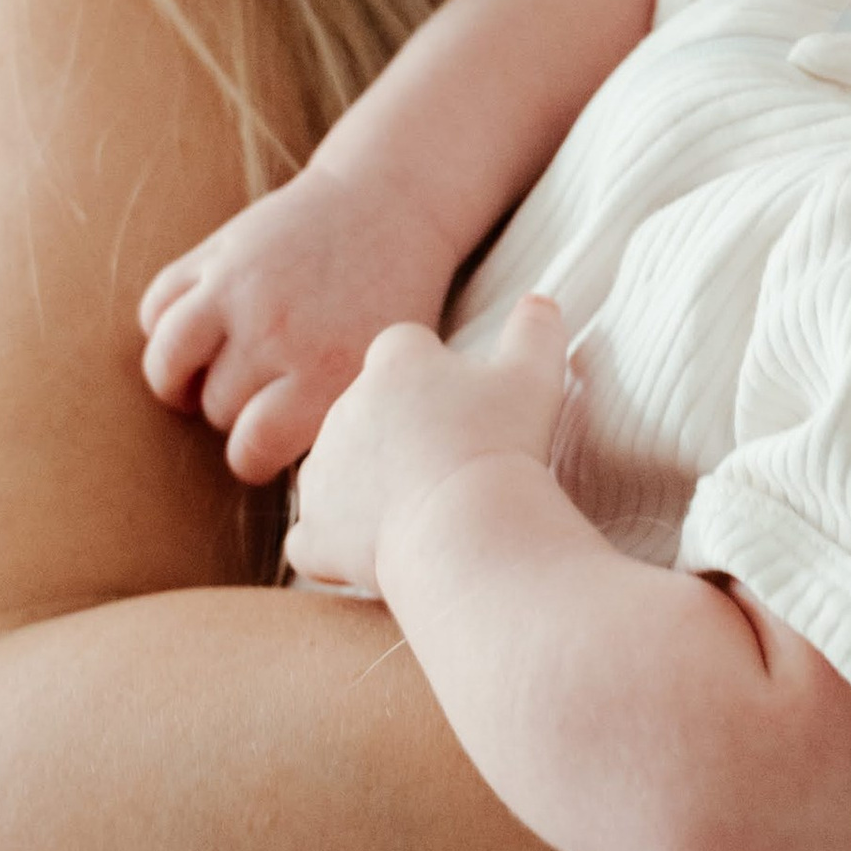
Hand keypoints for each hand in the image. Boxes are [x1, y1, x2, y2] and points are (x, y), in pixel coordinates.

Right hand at [138, 166, 461, 484]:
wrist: (391, 201)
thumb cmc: (393, 296)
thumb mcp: (381, 365)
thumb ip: (335, 414)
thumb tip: (295, 478)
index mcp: (328, 371)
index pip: (251, 449)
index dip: (251, 458)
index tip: (259, 449)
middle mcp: (278, 333)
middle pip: (215, 407)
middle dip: (228, 412)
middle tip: (248, 401)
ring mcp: (239, 287)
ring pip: (169, 362)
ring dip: (176, 379)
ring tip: (197, 379)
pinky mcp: (216, 250)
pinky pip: (156, 306)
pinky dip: (160, 327)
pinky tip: (189, 334)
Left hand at [284, 296, 568, 595]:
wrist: (466, 526)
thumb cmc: (501, 446)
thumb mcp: (534, 374)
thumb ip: (535, 329)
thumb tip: (539, 301)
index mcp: (393, 363)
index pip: (404, 349)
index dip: (431, 372)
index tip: (460, 403)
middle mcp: (343, 408)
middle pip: (368, 410)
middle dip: (398, 431)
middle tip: (449, 460)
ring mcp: (323, 471)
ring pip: (336, 468)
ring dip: (365, 484)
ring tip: (420, 507)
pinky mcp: (315, 530)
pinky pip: (311, 535)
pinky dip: (333, 543)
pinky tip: (367, 550)